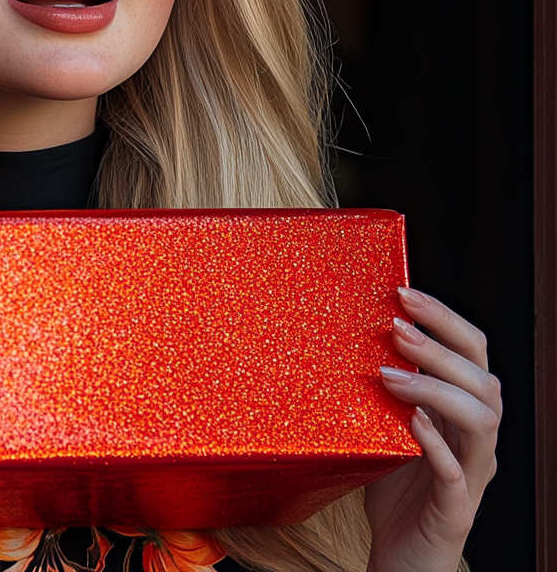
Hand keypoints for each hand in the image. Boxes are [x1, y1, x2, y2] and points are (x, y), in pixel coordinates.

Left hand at [364, 287, 500, 571]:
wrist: (400, 557)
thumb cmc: (394, 488)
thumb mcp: (387, 425)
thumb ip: (386, 386)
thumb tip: (352, 330)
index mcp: (462, 414)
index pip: (472, 354)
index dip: (445, 319)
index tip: (404, 291)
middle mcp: (476, 441)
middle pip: (484, 381)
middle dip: (440, 346)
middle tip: (395, 326)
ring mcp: (470, 476)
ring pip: (482, 422)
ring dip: (435, 389)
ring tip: (390, 374)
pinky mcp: (455, 511)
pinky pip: (457, 475)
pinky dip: (437, 444)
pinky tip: (411, 423)